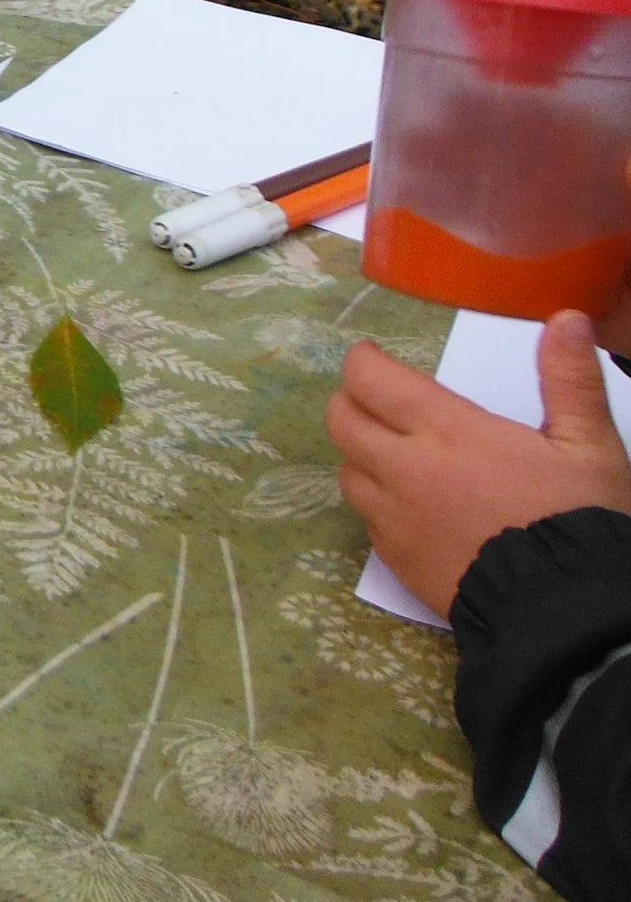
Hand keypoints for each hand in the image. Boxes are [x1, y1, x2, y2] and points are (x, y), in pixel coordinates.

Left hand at [329, 309, 630, 618]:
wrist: (566, 612)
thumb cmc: (578, 521)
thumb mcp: (590, 447)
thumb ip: (570, 381)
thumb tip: (566, 319)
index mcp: (447, 431)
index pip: (370, 379)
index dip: (363, 362)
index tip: (373, 357)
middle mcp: (405, 469)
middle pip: (341, 420)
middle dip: (352, 401)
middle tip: (377, 399)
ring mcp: (393, 518)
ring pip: (346, 470)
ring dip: (361, 454)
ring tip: (394, 451)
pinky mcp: (395, 559)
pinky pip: (366, 520)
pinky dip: (378, 503)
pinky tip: (411, 505)